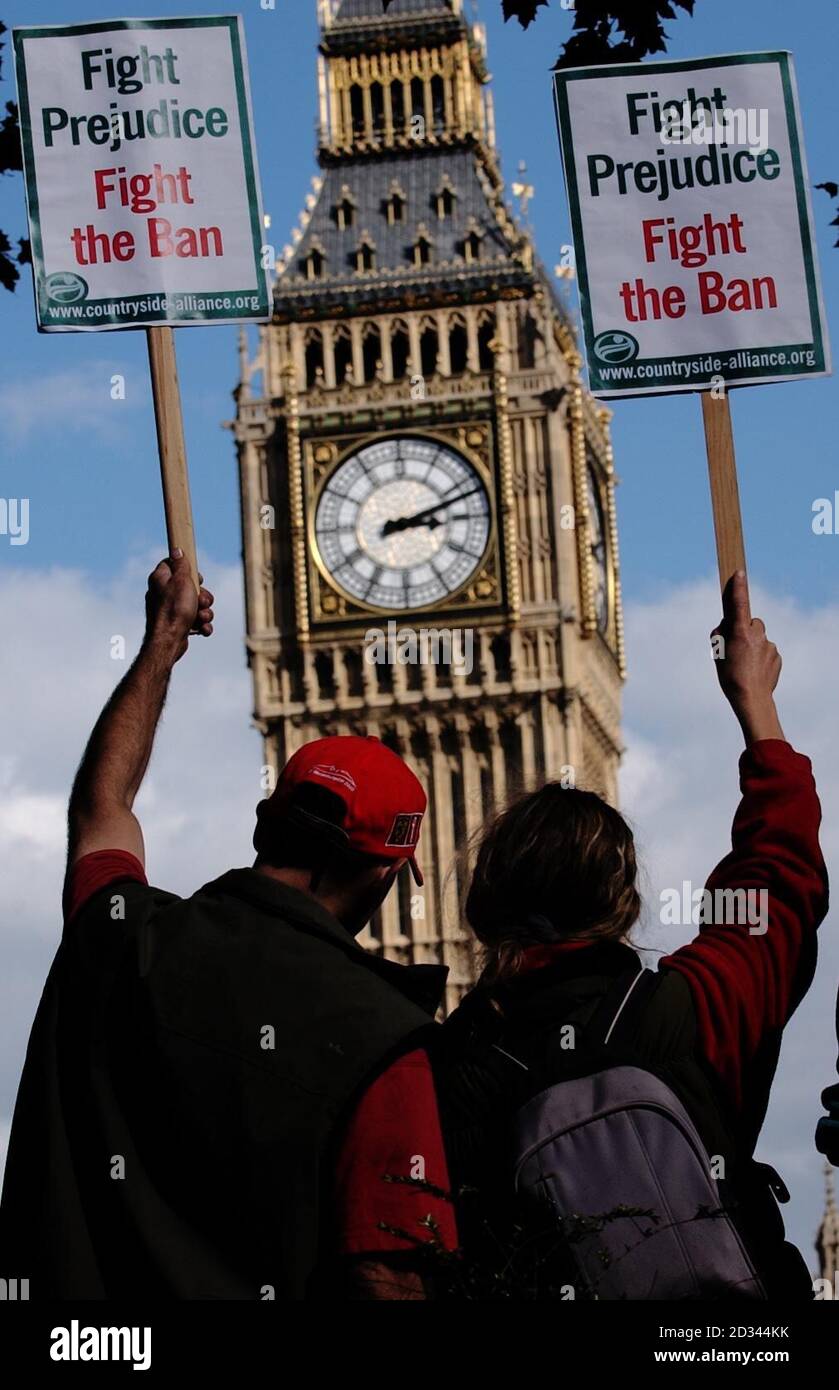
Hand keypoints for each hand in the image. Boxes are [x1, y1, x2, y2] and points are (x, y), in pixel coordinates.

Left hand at [144, 551, 213, 661]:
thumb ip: (180, 564)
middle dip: (203, 596)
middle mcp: (163, 593)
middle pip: (190, 586)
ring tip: (201, 618)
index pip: (174, 564)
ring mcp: (171, 609)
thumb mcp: (181, 580)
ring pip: (196, 605)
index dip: (189, 570)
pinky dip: (201, 625)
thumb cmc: (174, 610)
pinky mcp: (178, 624)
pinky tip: (201, 629)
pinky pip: (195, 620)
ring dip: (204, 612)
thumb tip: (177, 549)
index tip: (197, 577)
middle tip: (202, 601)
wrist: (169, 641)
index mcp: (160, 579)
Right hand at [711, 571, 784, 744]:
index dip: (738, 587)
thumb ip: (720, 636)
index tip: (739, 572)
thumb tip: (726, 626)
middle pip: (751, 622)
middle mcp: (757, 635)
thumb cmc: (730, 677)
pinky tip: (754, 670)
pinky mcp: (777, 655)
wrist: (752, 699)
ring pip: (759, 637)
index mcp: (740, 633)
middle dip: (744, 629)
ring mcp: (769, 645)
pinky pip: (766, 650)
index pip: (739, 604)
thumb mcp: (717, 655)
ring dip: (752, 644)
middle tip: (734, 646)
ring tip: (744, 664)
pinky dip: (760, 656)